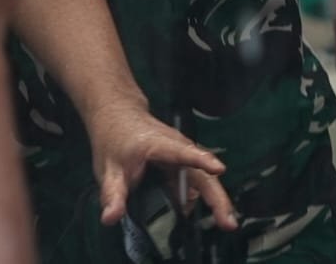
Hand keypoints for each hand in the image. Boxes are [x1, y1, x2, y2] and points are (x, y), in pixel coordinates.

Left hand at [86, 99, 235, 229]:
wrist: (116, 113)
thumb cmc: (114, 135)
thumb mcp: (107, 167)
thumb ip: (112, 194)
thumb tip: (110, 217)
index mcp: (158, 144)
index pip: (181, 151)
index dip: (200, 160)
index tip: (218, 168)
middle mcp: (175, 147)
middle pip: (200, 172)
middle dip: (216, 196)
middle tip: (227, 221)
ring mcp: (181, 154)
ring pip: (202, 177)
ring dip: (214, 199)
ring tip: (224, 222)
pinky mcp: (182, 163)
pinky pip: (195, 181)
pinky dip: (201, 197)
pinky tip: (200, 214)